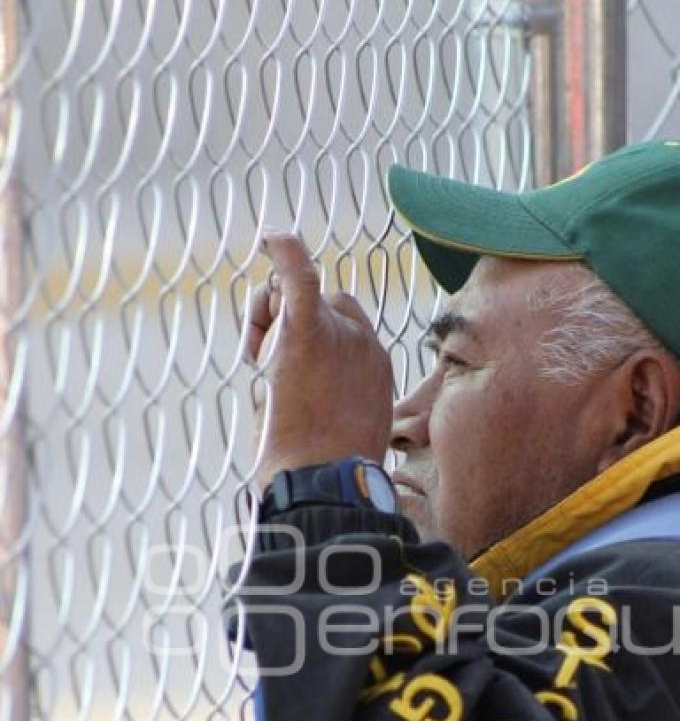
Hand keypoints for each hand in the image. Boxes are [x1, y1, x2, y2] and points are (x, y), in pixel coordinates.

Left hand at [247, 233, 393, 485]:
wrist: (323, 483)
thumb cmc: (325, 471)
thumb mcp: (342, 435)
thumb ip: (333, 402)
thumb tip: (312, 400)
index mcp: (374, 365)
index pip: (343, 322)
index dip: (311, 336)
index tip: (284, 373)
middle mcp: (363, 343)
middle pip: (319, 304)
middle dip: (286, 324)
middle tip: (267, 372)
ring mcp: (338, 335)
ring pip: (294, 297)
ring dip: (267, 323)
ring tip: (264, 374)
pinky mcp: (307, 334)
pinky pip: (298, 276)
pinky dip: (285, 252)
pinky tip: (272, 237)